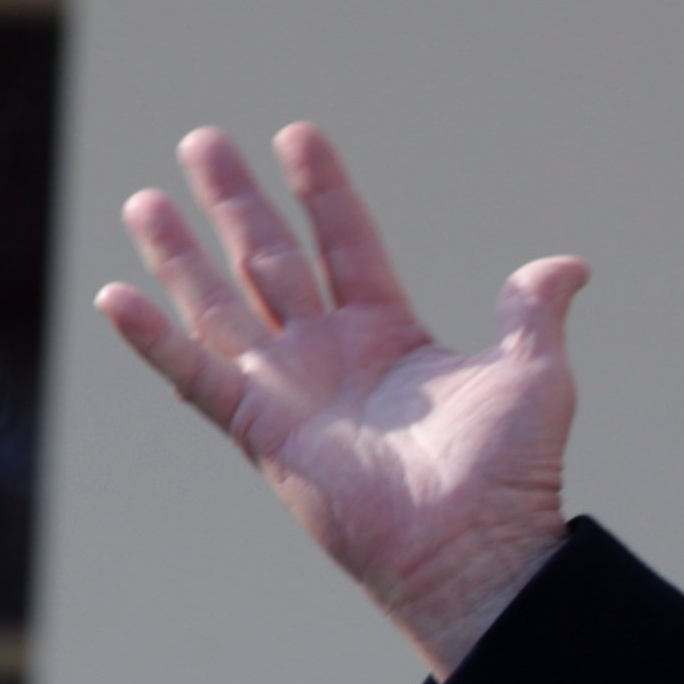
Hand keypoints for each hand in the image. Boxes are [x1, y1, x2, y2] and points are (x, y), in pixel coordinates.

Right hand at [99, 123, 580, 675]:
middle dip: (236, 200)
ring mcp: (289, 392)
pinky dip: (153, 339)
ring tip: (144, 200)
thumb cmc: (509, 475)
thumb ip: (533, 312)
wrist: (474, 548)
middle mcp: (331, 356)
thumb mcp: (533, 375)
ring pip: (220, 305)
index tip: (297, 134)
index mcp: (390, 334)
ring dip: (180, 255)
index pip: (347, 242)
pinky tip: (115, 295)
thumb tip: (569, 266)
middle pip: (270, 260)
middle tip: (203, 140)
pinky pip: (195, 376)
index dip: (323, 190)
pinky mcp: (259, 431)